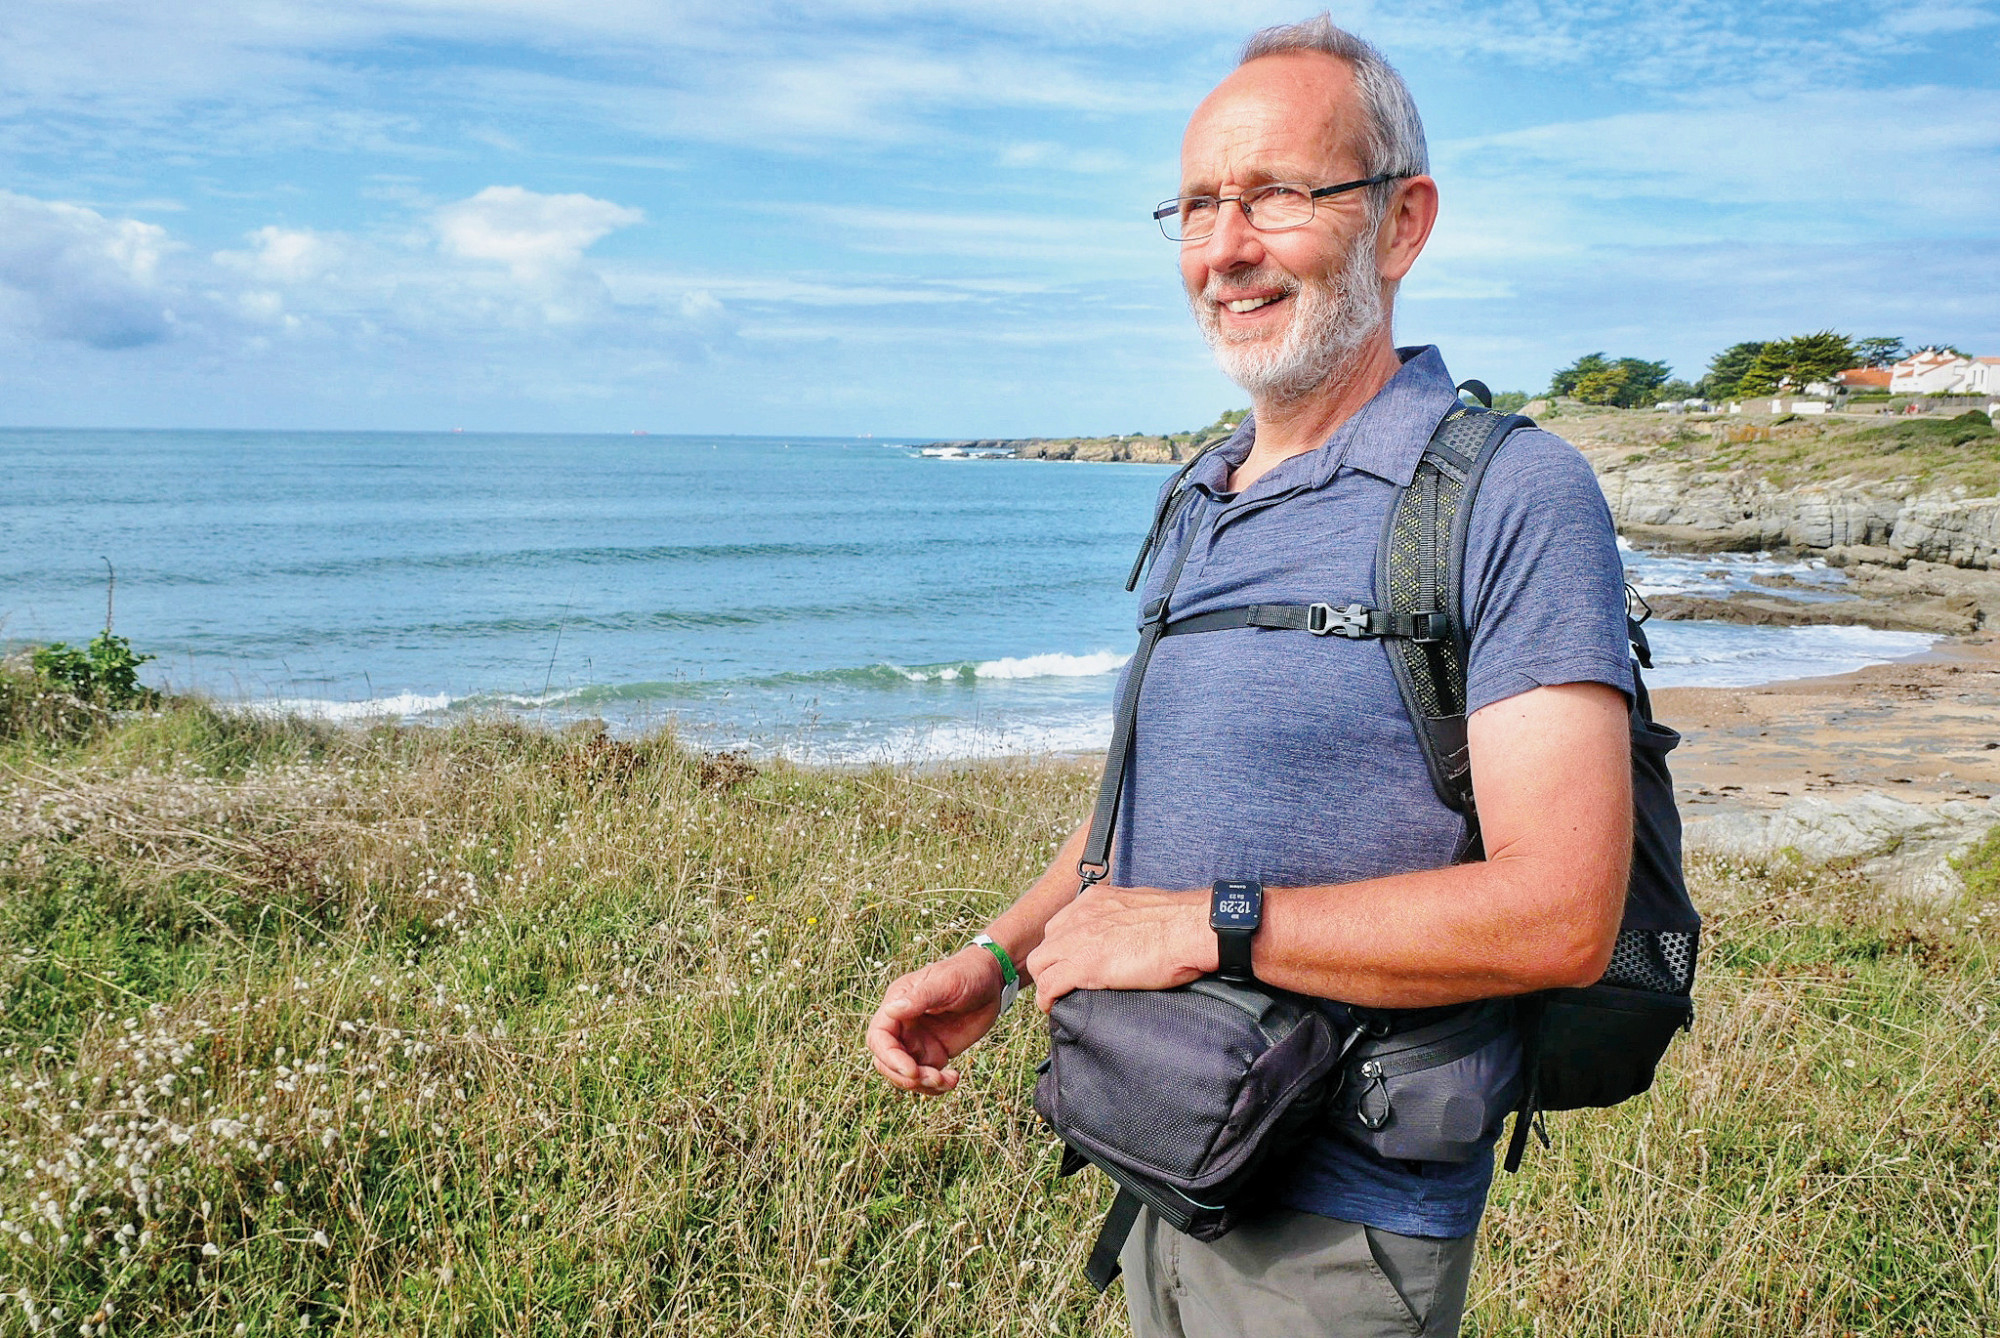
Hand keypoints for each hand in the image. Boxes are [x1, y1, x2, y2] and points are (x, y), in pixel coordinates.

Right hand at [866, 948, 1004, 1095]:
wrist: (992, 981)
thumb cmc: (967, 973)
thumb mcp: (945, 983)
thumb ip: (919, 998)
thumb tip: (890, 1010)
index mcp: (898, 1004)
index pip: (879, 1037)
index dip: (889, 1057)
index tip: (911, 1070)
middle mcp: (903, 1026)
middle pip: (887, 1061)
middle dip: (905, 1076)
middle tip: (934, 1078)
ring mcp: (918, 1042)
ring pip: (905, 1075)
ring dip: (922, 1085)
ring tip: (948, 1080)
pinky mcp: (935, 1053)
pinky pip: (926, 1078)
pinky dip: (936, 1086)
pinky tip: (954, 1078)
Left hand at [1024, 886, 1213, 1011]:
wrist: (1190, 929)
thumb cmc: (1180, 922)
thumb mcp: (1141, 908)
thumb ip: (1123, 918)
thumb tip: (1127, 934)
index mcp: (1096, 901)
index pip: (1060, 925)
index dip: (1062, 948)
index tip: (1069, 963)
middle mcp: (1081, 915)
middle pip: (1045, 944)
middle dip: (1049, 966)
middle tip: (1061, 984)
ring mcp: (1079, 939)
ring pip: (1040, 964)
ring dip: (1046, 983)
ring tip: (1057, 998)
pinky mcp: (1084, 964)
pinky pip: (1050, 985)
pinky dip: (1049, 999)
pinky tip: (1055, 1007)